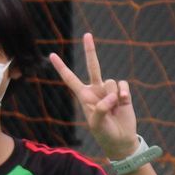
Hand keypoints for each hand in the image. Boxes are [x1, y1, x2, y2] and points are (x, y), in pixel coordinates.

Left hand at [48, 32, 138, 160]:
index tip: (51, 55)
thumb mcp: (97, 123)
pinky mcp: (123, 94)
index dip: (61, 67)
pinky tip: (123, 102)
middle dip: (90, 50)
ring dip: (113, 95)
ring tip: (114, 108)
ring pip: (111, 81)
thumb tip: (113, 96)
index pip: (70, 79)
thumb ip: (101, 108)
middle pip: (93, 66)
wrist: (121, 140)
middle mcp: (96, 90)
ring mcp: (110, 91)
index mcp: (84, 96)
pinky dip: (123, 92)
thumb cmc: (104, 133)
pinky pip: (122, 85)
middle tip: (87, 35)